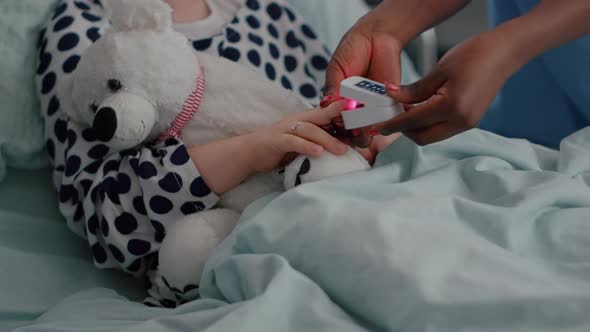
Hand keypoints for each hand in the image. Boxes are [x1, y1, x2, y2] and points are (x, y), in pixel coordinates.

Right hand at [247, 101, 349, 172]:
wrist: (249, 152)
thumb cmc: (279, 148)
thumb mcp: (302, 142)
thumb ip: (319, 141)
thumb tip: (345, 146)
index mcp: (304, 120)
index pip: (326, 113)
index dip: (343, 112)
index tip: (362, 112)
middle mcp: (297, 121)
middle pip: (321, 116)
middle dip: (339, 117)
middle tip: (359, 125)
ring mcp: (286, 130)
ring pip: (309, 130)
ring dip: (327, 139)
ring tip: (342, 150)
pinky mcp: (276, 141)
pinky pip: (293, 142)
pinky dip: (306, 146)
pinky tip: (318, 152)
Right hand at [321, 7, 404, 148]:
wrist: (377, 36)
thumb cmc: (352, 50)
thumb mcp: (337, 69)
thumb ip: (332, 89)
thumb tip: (324, 106)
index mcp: (339, 102)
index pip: (333, 121)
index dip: (331, 127)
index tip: (330, 127)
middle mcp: (355, 108)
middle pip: (350, 130)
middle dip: (348, 133)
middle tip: (347, 129)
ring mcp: (372, 107)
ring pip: (367, 129)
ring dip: (363, 132)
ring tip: (360, 128)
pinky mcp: (389, 102)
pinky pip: (386, 118)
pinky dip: (381, 122)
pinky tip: (374, 121)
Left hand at [371, 32, 516, 145]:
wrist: (505, 52)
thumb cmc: (475, 54)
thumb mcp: (438, 70)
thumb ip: (414, 90)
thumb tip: (391, 97)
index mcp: (452, 107)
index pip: (413, 122)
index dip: (392, 125)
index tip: (377, 126)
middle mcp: (461, 121)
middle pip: (422, 137)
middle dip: (403, 130)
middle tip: (391, 114)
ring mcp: (467, 124)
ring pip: (432, 136)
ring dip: (416, 128)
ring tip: (406, 109)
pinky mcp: (470, 121)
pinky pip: (442, 130)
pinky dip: (428, 124)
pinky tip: (421, 109)